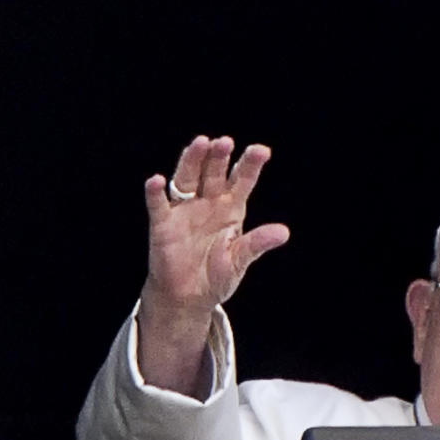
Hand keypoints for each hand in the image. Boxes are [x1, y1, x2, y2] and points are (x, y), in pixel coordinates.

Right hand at [136, 135, 287, 396]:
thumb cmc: (216, 276)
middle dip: (219, 157)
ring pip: (187, 179)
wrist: (188, 297)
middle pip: (213, 172)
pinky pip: (158, 205)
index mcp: (231, 208)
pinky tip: (156, 181)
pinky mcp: (163, 224)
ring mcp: (184, 210)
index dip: (250, 165)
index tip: (261, 151)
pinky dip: (155, 193)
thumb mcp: (239, 260)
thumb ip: (256, 244)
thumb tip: (283, 233)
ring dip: (192, 161)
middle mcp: (208, 201)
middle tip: (225, 142)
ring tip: (200, 144)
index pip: (242, 180)